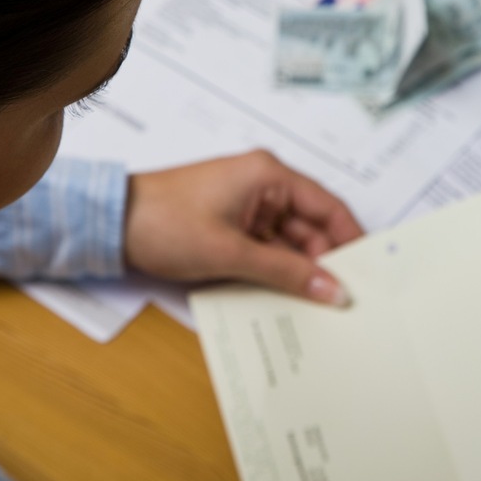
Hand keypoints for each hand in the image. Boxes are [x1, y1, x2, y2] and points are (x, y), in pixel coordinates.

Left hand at [123, 150, 363, 305]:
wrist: (110, 224)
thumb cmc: (165, 222)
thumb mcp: (232, 253)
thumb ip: (286, 272)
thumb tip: (332, 290)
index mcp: (268, 175)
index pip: (328, 206)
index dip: (352, 239)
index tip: (370, 272)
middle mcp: (263, 185)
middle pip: (312, 226)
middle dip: (326, 261)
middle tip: (344, 300)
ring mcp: (247, 206)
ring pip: (290, 242)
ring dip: (300, 270)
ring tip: (318, 306)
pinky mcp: (232, 224)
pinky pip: (268, 249)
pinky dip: (277, 271)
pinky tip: (287, 297)